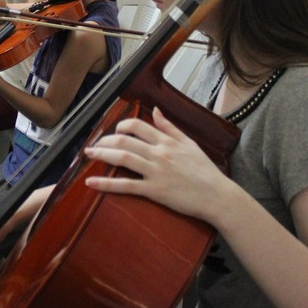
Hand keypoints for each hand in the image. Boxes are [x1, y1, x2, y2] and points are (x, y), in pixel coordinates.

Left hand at [83, 107, 234, 221]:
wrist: (218, 196)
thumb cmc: (205, 171)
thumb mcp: (190, 143)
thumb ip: (170, 127)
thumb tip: (156, 111)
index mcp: (167, 141)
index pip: (137, 126)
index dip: (120, 126)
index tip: (114, 132)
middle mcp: (159, 153)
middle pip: (124, 141)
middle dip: (104, 142)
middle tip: (94, 146)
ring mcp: (156, 172)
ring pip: (122, 159)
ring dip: (101, 155)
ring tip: (89, 156)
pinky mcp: (154, 190)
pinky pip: (126, 186)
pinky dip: (106, 183)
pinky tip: (91, 182)